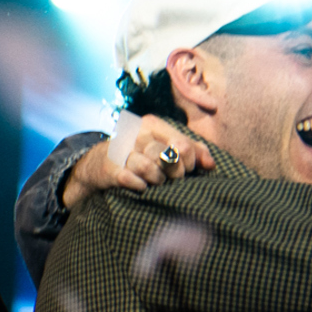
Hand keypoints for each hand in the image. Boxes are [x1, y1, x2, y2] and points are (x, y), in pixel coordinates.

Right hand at [65, 117, 213, 208]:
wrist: (100, 163)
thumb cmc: (142, 154)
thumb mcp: (166, 145)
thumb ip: (193, 150)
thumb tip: (211, 165)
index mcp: (152, 125)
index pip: (182, 144)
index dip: (190, 161)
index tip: (188, 169)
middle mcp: (135, 134)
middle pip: (168, 156)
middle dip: (176, 173)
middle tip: (173, 178)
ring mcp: (120, 150)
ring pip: (148, 167)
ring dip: (157, 179)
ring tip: (157, 181)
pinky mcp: (109, 167)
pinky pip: (129, 179)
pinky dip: (140, 185)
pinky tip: (142, 186)